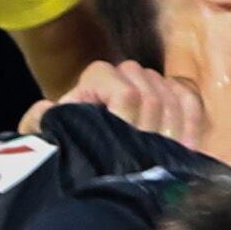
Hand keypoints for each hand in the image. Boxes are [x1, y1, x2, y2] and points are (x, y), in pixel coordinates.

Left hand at [52, 62, 201, 143]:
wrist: (91, 150)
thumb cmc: (69, 143)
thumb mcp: (47, 135)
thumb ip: (39, 122)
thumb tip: (47, 110)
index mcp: (97, 77)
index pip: (125, 91)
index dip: (128, 119)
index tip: (125, 145)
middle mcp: (125, 72)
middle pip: (151, 94)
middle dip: (150, 129)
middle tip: (147, 157)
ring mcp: (152, 81)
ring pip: (171, 96)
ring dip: (172, 128)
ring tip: (165, 156)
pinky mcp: (173, 93)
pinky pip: (190, 98)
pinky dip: (192, 120)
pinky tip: (189, 147)